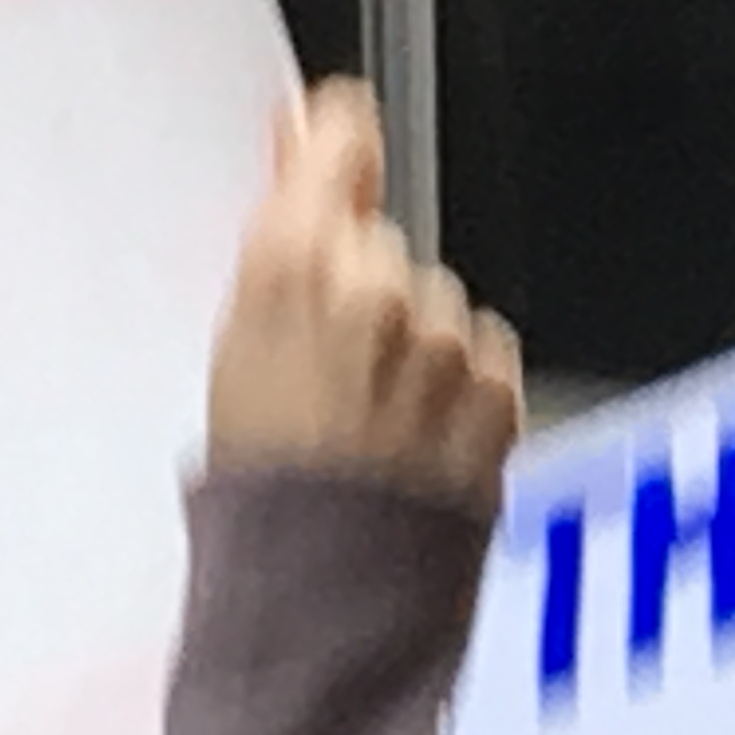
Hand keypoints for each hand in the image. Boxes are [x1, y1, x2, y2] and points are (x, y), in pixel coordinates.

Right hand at [206, 80, 522, 510]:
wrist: (324, 601)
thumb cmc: (262, 489)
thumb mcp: (238, 344)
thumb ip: (285, 228)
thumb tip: (303, 133)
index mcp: (292, 266)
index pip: (341, 141)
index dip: (338, 140)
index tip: (333, 143)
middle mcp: (378, 285)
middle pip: (383, 242)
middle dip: (367, 285)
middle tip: (330, 367)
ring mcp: (443, 337)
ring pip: (436, 302)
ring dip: (416, 344)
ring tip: (371, 421)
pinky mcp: (496, 387)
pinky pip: (481, 354)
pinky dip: (457, 387)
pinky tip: (415, 440)